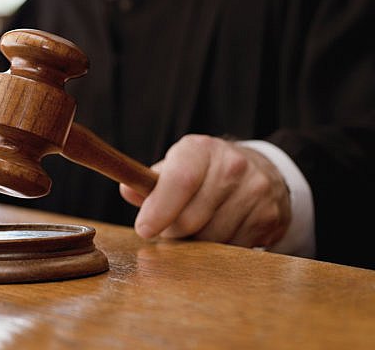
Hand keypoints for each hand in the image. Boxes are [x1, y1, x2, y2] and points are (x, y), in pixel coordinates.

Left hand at [120, 135, 290, 248]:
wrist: (261, 171)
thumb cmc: (205, 173)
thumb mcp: (177, 166)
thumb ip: (150, 182)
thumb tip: (127, 190)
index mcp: (200, 149)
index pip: (179, 181)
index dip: (159, 209)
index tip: (144, 229)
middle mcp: (231, 165)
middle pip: (192, 218)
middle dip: (173, 232)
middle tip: (170, 229)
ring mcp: (254, 190)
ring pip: (212, 238)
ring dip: (196, 243)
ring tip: (196, 229)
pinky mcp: (269, 216)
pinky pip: (234, 248)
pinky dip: (220, 249)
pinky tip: (220, 232)